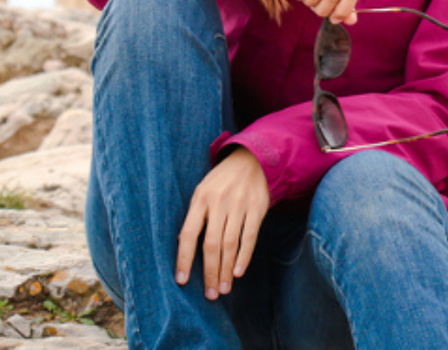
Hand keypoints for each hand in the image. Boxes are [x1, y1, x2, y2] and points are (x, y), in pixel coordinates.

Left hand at [177, 148, 269, 299]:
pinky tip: (238, 272)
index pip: (189, 234)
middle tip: (210, 294)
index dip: (184, 259)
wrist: (254, 159)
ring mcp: (240, 205)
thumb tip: (183, 246)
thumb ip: (195, 216)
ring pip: (231, 244)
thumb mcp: (203, 191)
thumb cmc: (222, 180)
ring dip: (226, 270)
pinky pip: (250, 236)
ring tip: (223, 289)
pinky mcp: (258, 208)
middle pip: (212, 244)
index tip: (182, 281)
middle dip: (210, 272)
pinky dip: (244, 256)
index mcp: (200, 199)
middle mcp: (220, 203)